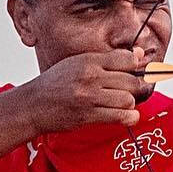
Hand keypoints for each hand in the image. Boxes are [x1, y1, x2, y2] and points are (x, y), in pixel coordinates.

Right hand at [20, 48, 145, 134]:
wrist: (34, 104)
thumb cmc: (56, 83)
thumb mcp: (78, 63)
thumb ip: (108, 60)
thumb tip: (138, 54)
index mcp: (88, 60)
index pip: (126, 58)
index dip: (137, 65)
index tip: (138, 70)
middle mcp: (90, 77)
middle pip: (131, 81)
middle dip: (136, 87)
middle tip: (130, 90)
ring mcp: (89, 97)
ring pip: (127, 99)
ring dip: (129, 103)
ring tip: (122, 103)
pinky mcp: (89, 116)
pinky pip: (120, 116)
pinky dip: (129, 117)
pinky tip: (127, 115)